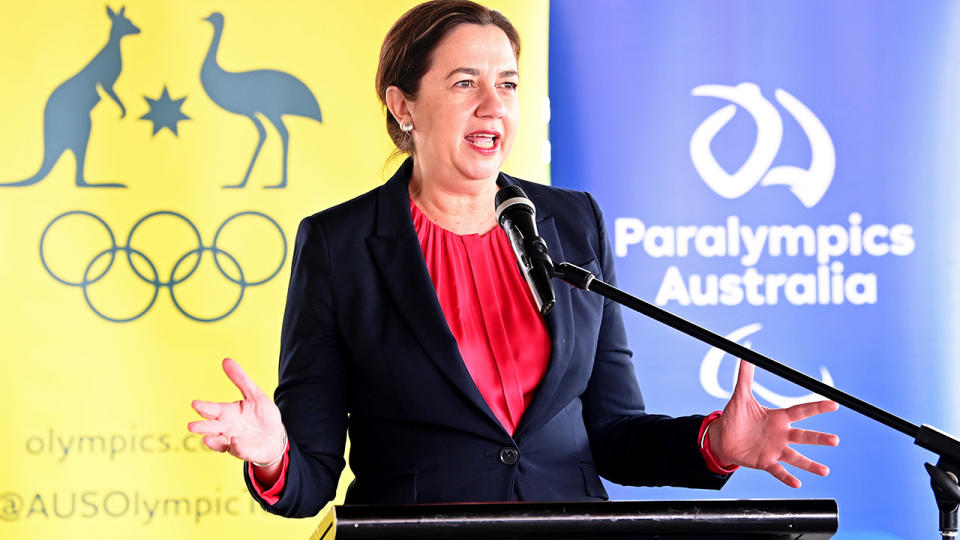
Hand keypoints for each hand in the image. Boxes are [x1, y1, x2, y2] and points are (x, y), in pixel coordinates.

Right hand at [188, 358, 285, 463]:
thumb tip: (226, 360)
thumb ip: (240, 379)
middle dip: (202, 427)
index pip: (212, 409)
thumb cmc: (261, 415)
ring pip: (219, 442)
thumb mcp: (254, 394)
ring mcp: (233, 441)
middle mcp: (226, 428)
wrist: (275, 436)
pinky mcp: (244, 451)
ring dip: (212, 440)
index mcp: (227, 413)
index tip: (194, 404)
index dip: (204, 407)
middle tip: (192, 425)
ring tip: (205, 438)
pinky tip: (234, 440)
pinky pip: (238, 450)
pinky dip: (236, 446)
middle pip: (211, 427)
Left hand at [709, 359, 838, 487]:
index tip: (835, 404)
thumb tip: (746, 355)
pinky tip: (798, 484)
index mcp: (778, 418)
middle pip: (804, 436)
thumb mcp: (741, 396)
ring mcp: (775, 450)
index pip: (801, 411)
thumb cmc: (735, 417)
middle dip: (820, 438)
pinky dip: (788, 478)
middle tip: (835, 441)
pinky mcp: (766, 462)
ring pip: (796, 457)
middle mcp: (781, 434)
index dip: (817, 407)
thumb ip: (746, 376)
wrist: (722, 438)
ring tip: (825, 471)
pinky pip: (779, 471)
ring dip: (811, 465)